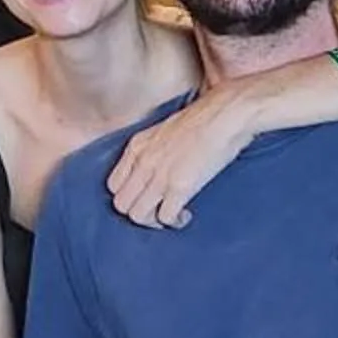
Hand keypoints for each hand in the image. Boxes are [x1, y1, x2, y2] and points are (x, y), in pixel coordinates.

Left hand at [104, 89, 258, 227]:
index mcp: (136, 147)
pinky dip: (174, 221)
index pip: (113, 185)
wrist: (225, 115)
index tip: (143, 198)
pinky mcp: (180, 186)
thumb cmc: (201, 121)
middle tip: (156, 211)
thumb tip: (152, 171)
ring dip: (154, 221)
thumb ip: (151, 151)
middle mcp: (143, 162)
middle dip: (138, 212)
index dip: (127, 196)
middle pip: (121, 204)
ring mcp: (160, 176)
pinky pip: (165, 217)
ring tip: (171, 214)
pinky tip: (185, 214)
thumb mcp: (162, 131)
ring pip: (138, 215)